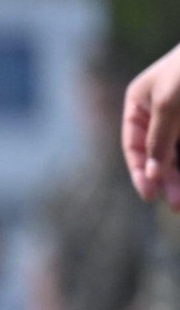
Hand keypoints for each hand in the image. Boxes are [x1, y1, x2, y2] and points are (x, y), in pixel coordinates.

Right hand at [124, 41, 179, 210]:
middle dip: (167, 180)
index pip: (134, 146)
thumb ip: (158, 141)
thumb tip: (152, 174)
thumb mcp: (169, 105)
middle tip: (175, 205)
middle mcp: (159, 112)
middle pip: (159, 155)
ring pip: (177, 154)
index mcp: (139, 103)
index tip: (150, 196)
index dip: (140, 172)